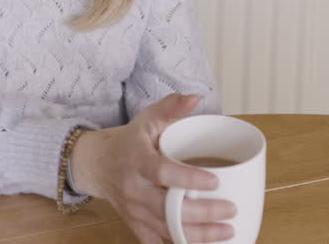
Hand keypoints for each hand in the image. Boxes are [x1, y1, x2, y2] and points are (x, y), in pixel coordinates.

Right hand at [70, 94, 235, 243]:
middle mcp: (133, 189)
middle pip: (167, 207)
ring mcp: (133, 210)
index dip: (188, 179)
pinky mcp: (135, 225)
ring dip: (199, 235)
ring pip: (166, 228)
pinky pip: (157, 241)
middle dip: (202, 213)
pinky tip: (204, 243)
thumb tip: (194, 98)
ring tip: (228, 231)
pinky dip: (180, 243)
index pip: (162, 173)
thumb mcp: (147, 119)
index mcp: (137, 160)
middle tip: (231, 209)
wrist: (97, 164)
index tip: (215, 180)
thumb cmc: (128, 142)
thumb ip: (170, 108)